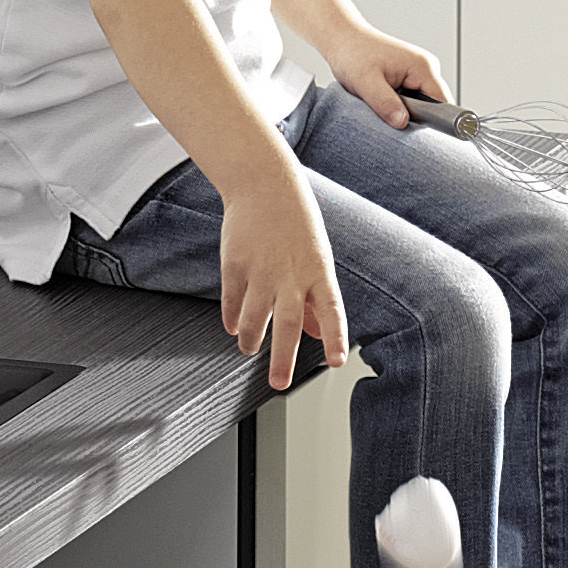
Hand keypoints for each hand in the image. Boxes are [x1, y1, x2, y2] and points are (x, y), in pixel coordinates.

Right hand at [220, 176, 354, 391]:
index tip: (337, 362)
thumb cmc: (295, 222)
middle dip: (282, 359)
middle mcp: (290, 273)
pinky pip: (231, 302)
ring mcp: (260, 270)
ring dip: (252, 340)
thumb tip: (317, 334)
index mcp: (318, 270)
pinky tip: (234, 327)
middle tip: (279, 383)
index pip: (331, 310)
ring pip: (254, 318)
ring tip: (249, 349)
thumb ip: (315, 299)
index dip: (334, 338)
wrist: (263, 184)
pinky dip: (232, 319)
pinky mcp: (234, 265)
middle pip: (288, 324)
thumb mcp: (316, 258)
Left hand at [318, 22, 444, 129]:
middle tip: (392, 119)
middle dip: (417, 118)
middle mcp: (426, 68)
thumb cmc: (353, 54)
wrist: (342, 39)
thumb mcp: (366, 82)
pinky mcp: (409, 76)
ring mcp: (418, 72)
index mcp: (423, 67)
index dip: (435, 121)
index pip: (443, 103)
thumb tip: (403, 123)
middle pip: (435, 105)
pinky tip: (384, 102)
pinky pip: (413, 98)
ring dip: (407, 111)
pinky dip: (401, 105)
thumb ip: (385, 103)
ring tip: (384, 107)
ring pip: (423, 103)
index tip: (417, 133)